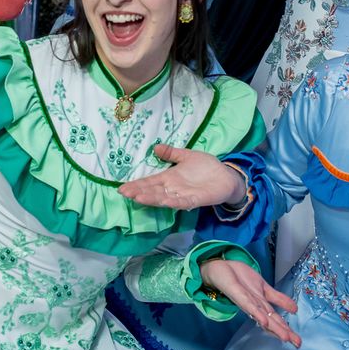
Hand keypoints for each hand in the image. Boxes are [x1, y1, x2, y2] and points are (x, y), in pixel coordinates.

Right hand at [119, 144, 246, 208]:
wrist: (226, 176)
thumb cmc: (206, 167)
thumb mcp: (187, 156)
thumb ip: (172, 153)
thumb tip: (155, 147)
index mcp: (170, 178)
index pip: (149, 182)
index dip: (137, 185)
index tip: (122, 188)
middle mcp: (173, 188)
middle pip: (153, 191)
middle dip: (139, 192)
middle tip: (124, 193)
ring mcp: (183, 195)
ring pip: (163, 198)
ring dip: (151, 199)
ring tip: (137, 198)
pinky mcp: (195, 200)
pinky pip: (181, 202)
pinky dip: (172, 202)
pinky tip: (162, 201)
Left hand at [201, 259, 300, 346]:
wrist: (220, 267)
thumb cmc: (240, 279)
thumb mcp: (264, 288)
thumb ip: (278, 299)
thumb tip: (295, 309)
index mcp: (261, 306)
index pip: (276, 319)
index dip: (287, 330)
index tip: (298, 342)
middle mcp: (254, 307)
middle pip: (271, 320)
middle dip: (283, 332)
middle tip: (297, 344)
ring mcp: (245, 301)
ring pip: (261, 315)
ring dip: (273, 326)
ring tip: (285, 337)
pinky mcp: (236, 293)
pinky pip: (247, 304)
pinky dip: (256, 313)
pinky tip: (264, 321)